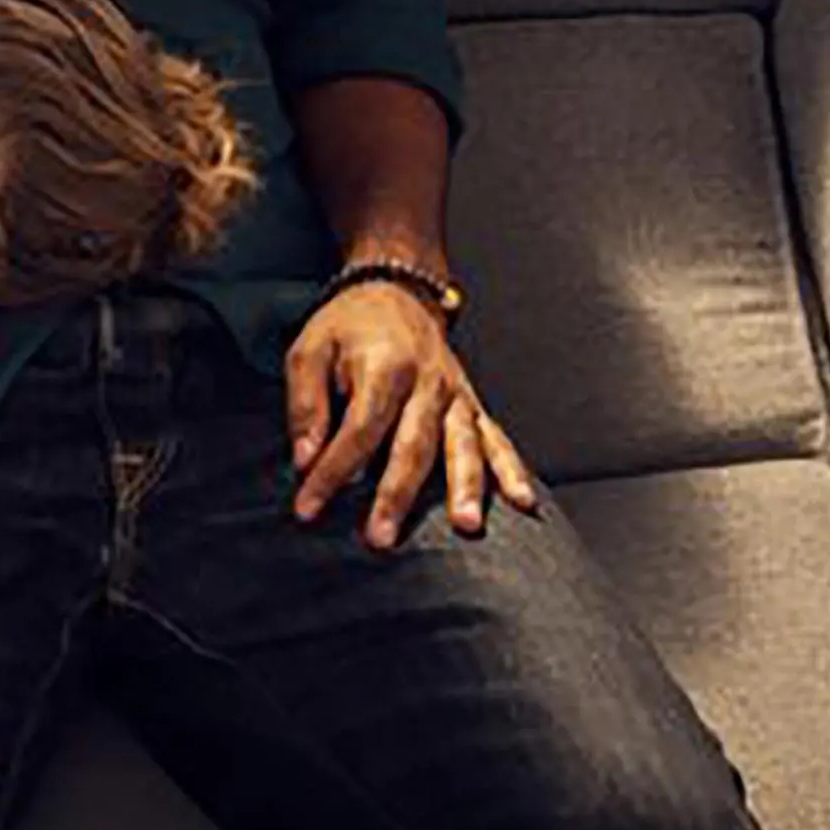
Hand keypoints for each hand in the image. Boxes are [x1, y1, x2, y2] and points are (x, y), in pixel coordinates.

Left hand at [284, 278, 540, 548]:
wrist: (396, 291)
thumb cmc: (347, 327)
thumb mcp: (308, 351)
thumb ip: (306, 405)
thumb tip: (304, 459)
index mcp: (385, 366)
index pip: (359, 430)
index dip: (332, 471)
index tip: (308, 507)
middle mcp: (428, 382)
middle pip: (414, 445)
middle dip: (397, 496)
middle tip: (381, 538)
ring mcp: (456, 395)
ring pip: (463, 446)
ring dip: (466, 487)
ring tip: (466, 526)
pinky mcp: (471, 405)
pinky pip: (496, 439)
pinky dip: (512, 470)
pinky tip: (524, 501)